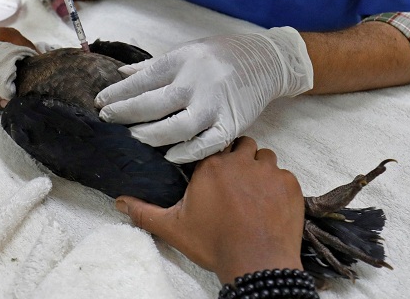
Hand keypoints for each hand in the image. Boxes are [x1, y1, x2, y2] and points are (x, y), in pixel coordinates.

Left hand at [0, 25, 35, 108]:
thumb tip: (9, 101)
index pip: (6, 35)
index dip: (24, 45)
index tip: (36, 59)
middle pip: (8, 32)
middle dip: (24, 46)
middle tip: (36, 63)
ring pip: (4, 34)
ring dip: (17, 46)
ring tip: (28, 62)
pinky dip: (8, 47)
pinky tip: (14, 60)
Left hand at [95, 28, 312, 162]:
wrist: (265, 59)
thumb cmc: (219, 55)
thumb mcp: (185, 51)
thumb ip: (153, 66)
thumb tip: (121, 74)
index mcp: (183, 60)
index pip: (143, 79)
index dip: (119, 93)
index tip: (100, 102)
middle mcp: (198, 81)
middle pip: (155, 103)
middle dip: (126, 113)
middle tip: (108, 119)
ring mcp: (216, 103)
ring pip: (178, 127)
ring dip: (152, 135)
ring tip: (134, 136)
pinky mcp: (232, 123)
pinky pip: (207, 143)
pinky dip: (187, 152)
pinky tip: (169, 155)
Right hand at [115, 137, 304, 284]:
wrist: (257, 263)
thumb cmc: (215, 244)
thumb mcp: (174, 228)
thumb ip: (144, 212)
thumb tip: (120, 202)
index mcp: (211, 166)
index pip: (213, 146)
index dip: (215, 157)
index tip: (214, 172)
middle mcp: (241, 161)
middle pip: (242, 145)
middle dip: (239, 158)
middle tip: (235, 182)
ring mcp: (269, 172)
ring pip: (266, 157)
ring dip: (260, 169)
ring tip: (253, 192)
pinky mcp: (290, 185)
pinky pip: (285, 175)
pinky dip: (279, 186)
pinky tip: (271, 204)